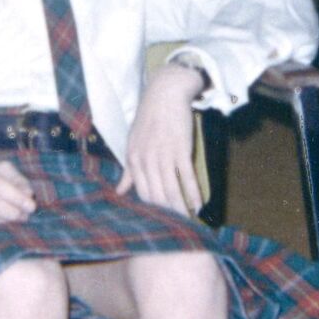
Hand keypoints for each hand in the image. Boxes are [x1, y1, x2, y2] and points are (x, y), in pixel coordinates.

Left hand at [116, 62, 204, 215]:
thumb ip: (128, 170)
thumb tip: (119, 192)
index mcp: (133, 158)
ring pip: (171, 190)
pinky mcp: (180, 149)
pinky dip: (193, 193)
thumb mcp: (133, 143)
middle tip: (178, 225)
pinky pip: (186, 177)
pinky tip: (199, 204)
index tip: (163, 219)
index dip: (154, 209)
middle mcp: (146, 159)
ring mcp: (163, 155)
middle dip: (168, 213)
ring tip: (188, 221)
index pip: (142, 193)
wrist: (165, 93)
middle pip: (157, 195)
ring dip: (181, 208)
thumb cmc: (149, 118)